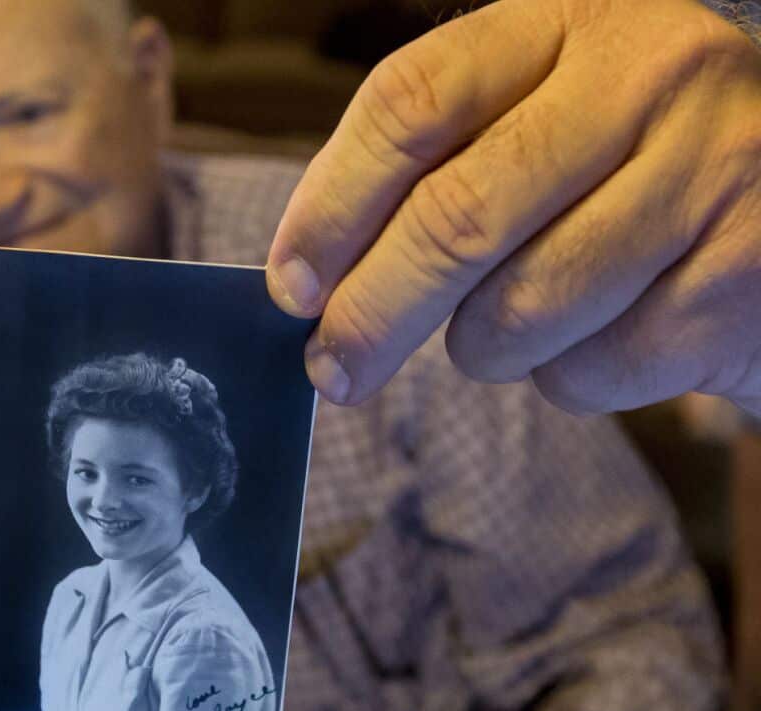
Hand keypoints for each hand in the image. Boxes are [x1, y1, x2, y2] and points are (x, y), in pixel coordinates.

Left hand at [266, 0, 760, 415]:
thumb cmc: (627, 173)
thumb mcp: (538, 125)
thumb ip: (436, 171)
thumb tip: (308, 278)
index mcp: (566, 23)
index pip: (412, 104)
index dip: (331, 206)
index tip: (291, 285)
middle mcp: (648, 77)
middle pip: (457, 215)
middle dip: (372, 312)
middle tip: (334, 369)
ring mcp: (713, 171)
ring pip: (522, 308)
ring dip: (483, 349)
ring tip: (507, 330)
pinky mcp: (748, 274)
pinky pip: (597, 368)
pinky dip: (569, 379)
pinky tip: (603, 336)